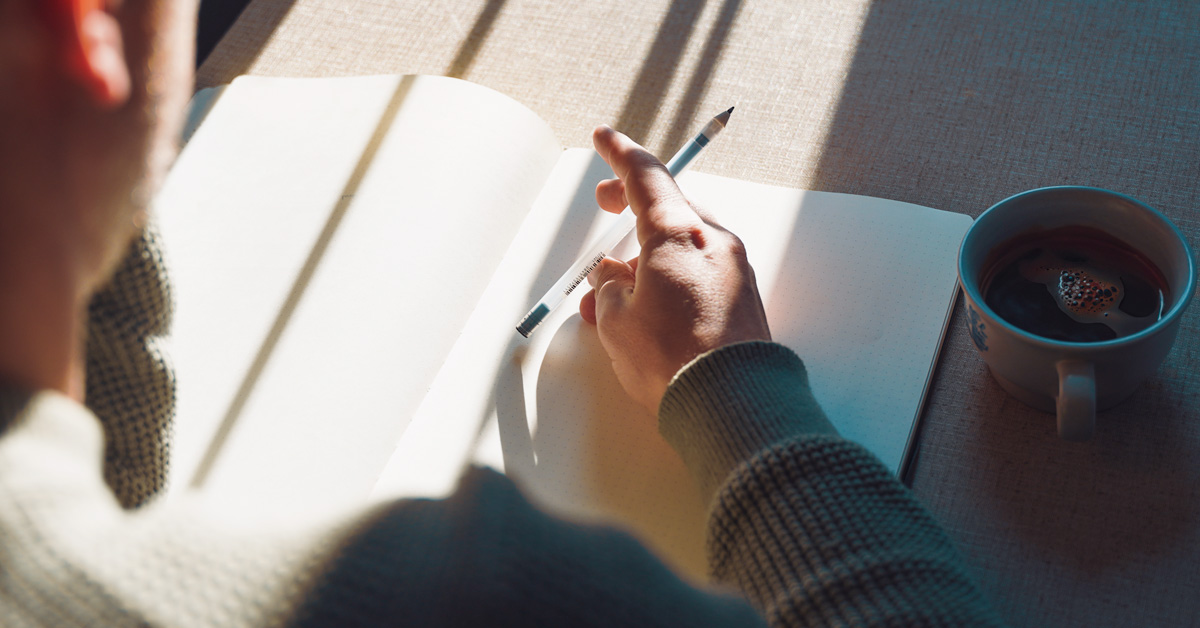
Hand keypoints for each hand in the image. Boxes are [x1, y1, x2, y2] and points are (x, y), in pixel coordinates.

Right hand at [579, 126, 770, 410]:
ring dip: (648, 251)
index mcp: (678, 233)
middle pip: (668, 205)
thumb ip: (608, 289)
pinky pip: (701, 270)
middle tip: (605, 205)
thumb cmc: (671, 359)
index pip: (645, 175)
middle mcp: (712, 241)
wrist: (731, 403)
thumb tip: (612, 279)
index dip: (619, 154)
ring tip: (612, 288)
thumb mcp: (615, 321)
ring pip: (683, 242)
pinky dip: (671, 273)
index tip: (603, 138)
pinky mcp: (743, 297)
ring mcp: (734, 268)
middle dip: (632, 204)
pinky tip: (647, 304)